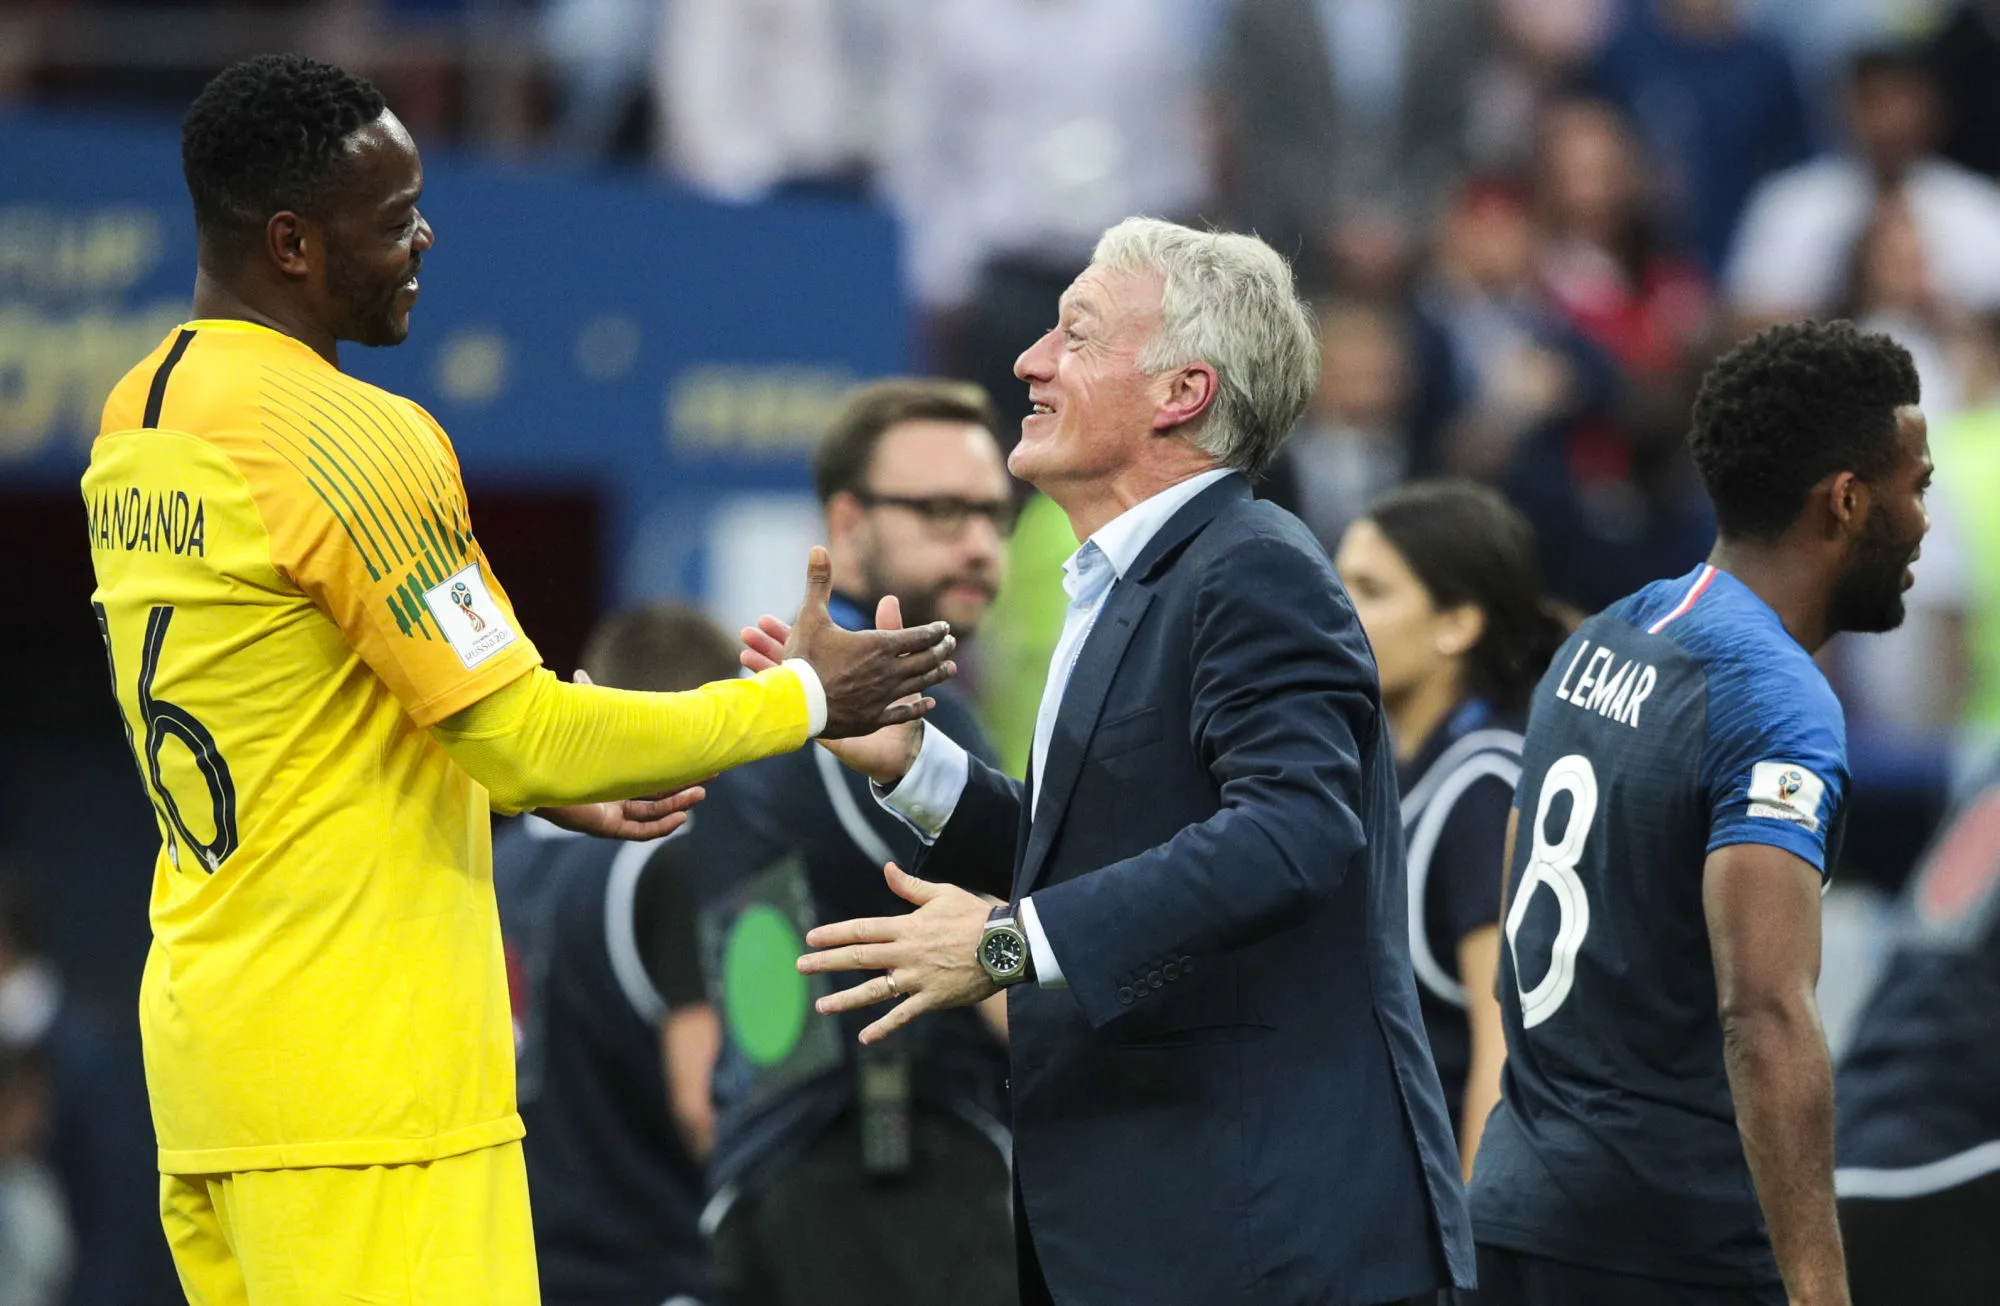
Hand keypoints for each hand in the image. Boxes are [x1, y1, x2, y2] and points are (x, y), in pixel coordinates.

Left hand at [534, 668, 707, 838]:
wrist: (523, 765)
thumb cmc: (547, 746)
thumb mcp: (576, 721)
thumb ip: (584, 698)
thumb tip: (579, 672)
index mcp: (611, 776)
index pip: (653, 775)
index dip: (677, 770)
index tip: (702, 759)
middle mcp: (612, 797)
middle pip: (658, 796)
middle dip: (686, 787)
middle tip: (713, 773)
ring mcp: (608, 813)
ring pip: (653, 814)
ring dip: (678, 804)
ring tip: (700, 792)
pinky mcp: (602, 825)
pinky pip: (638, 832)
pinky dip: (660, 827)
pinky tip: (680, 817)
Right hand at [762, 547, 957, 737]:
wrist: (793, 704)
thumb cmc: (803, 658)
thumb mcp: (810, 616)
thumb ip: (819, 582)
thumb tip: (819, 547)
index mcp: (878, 645)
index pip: (918, 637)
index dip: (934, 632)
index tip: (944, 628)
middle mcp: (887, 671)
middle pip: (925, 659)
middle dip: (941, 650)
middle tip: (951, 645)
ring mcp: (882, 697)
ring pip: (920, 684)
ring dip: (937, 675)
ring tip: (949, 669)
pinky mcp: (873, 719)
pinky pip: (903, 713)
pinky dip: (919, 707)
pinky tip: (929, 704)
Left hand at [798, 862, 1002, 1043]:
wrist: (1006, 945)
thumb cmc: (975, 916)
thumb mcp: (942, 894)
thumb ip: (910, 887)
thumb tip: (887, 869)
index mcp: (906, 927)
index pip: (862, 930)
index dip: (834, 933)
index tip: (811, 937)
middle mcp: (906, 953)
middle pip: (858, 957)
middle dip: (827, 962)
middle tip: (801, 966)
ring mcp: (917, 978)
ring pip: (874, 990)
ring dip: (846, 999)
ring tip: (822, 1007)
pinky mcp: (932, 998)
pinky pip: (903, 1015)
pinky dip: (884, 1027)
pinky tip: (865, 1038)